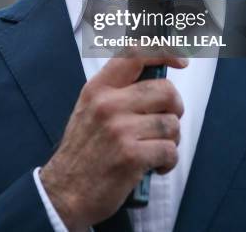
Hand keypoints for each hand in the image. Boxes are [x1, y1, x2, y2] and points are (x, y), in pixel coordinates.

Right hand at [40, 54, 187, 230]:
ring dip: (171, 139)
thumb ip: (119, 90)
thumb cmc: (83, 151)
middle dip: (175, 108)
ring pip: (171, 123)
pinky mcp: (131, 156)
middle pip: (165, 90)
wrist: (63, 193)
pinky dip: (168, 161)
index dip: (165, 52)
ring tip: (155, 148)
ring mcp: (119, 129)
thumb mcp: (91, 108)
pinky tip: (155, 167)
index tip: (182, 61)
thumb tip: (158, 77)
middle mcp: (108, 103)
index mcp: (98, 88)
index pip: (136, 54)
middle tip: (166, 122)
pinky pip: (170, 151)